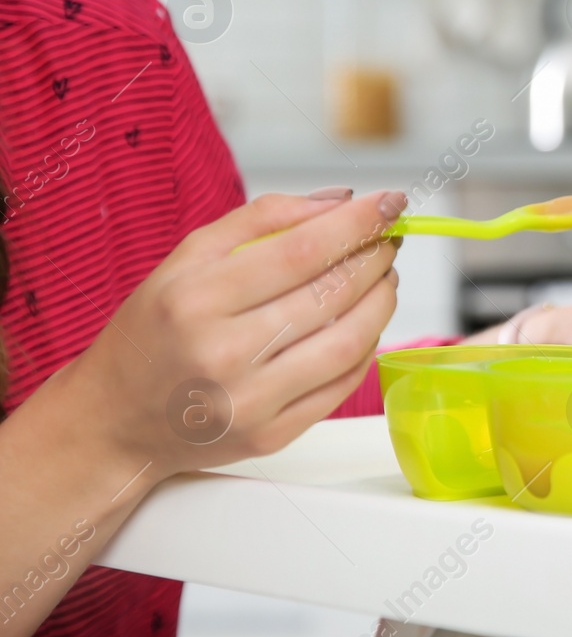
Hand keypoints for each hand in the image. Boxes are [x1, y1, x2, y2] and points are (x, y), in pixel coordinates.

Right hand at [53, 189, 403, 485]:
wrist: (115, 419)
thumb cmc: (156, 330)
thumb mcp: (187, 259)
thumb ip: (262, 219)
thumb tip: (341, 200)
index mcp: (196, 299)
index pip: (302, 251)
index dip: (358, 223)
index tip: (391, 203)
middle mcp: (222, 353)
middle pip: (331, 295)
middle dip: (375, 258)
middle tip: (388, 240)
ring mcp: (249, 401)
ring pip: (349, 343)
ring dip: (382, 302)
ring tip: (384, 279)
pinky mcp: (270, 436)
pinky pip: (342, 386)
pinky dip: (367, 347)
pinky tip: (364, 324)